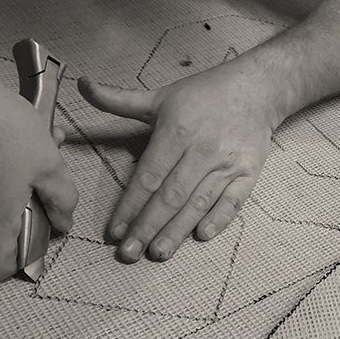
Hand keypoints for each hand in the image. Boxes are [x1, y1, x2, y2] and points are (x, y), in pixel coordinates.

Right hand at [0, 76, 77, 280]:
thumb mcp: (50, 166)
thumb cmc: (2, 129)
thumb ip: (63, 201)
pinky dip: (4, 163)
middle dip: (31, 208)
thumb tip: (63, 222)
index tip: (41, 235)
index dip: (20, 261)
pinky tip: (23, 132)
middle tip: (50, 180)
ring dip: (23, 178)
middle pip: (0, 230)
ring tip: (45, 146)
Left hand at [78, 64, 274, 262]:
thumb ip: (119, 99)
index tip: (115, 231)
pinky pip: (233, 201)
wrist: (257, 88)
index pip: (148, 177)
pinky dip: (219, 218)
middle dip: (147, 227)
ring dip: (177, 230)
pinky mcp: (249, 172)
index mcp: (176, 131)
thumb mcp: (160, 96)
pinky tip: (202, 235)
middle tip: (129, 254)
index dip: (130, 206)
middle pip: (170, 196)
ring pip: (198, 203)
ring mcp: (227, 163)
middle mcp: (202, 149)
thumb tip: (82, 84)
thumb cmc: (205, 93)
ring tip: (158, 253)